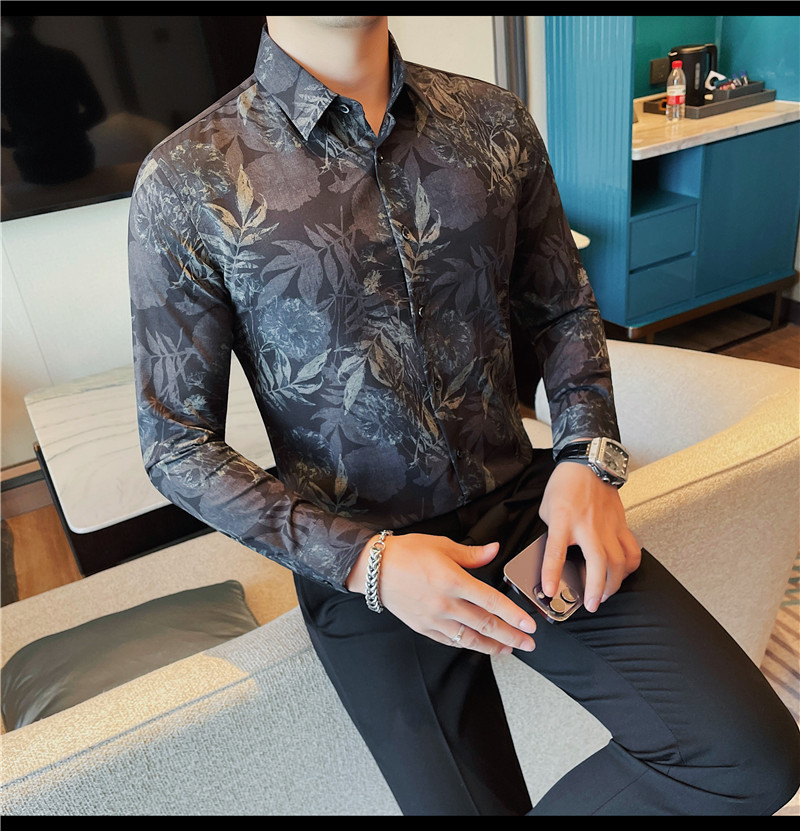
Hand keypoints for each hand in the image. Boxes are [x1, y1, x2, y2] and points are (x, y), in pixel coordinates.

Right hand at [347, 533, 536, 655]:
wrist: (374, 569)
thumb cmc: (407, 552)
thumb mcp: (442, 545)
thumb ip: (472, 554)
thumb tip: (495, 551)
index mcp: (452, 580)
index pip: (491, 602)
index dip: (513, 614)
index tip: (530, 624)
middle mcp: (445, 604)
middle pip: (485, 625)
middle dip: (511, 635)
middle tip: (529, 644)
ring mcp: (434, 619)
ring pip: (470, 639)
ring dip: (493, 645)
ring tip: (509, 648)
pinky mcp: (424, 627)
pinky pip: (451, 641)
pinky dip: (468, 644)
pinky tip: (479, 644)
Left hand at [539, 461, 640, 611]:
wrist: (588, 462)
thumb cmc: (565, 485)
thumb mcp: (547, 509)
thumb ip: (552, 533)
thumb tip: (555, 556)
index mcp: (563, 520)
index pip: (555, 551)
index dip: (552, 574)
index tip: (550, 591)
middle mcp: (587, 525)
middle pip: (598, 562)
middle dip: (596, 589)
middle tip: (592, 604)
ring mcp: (608, 525)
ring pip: (620, 561)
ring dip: (614, 583)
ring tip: (605, 594)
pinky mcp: (622, 524)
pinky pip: (632, 549)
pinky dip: (630, 565)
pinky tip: (623, 573)